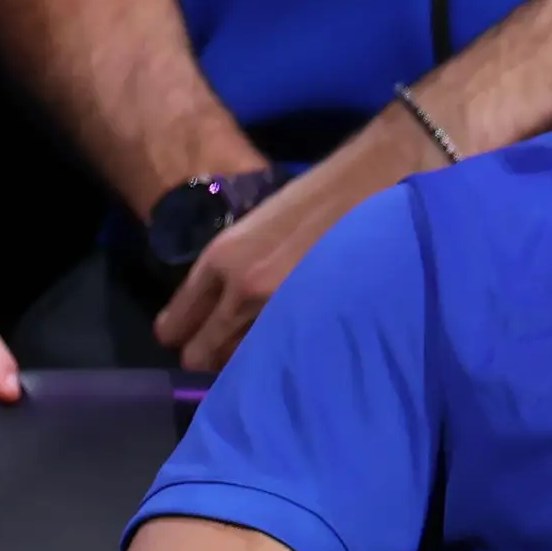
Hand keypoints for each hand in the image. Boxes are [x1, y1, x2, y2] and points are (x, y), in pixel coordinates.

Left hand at [151, 105, 441, 372]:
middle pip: (202, 356)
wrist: (375, 183)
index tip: (190, 342)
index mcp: (220, 259)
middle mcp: (241, 289)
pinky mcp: (316, 324)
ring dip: (246, 365)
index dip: (180, 337)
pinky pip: (282, 361)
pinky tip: (294, 353)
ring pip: (241, 367)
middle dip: (210, 360)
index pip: (176, 323)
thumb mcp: (255, 228)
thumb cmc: (319, 197)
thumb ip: (230, 270)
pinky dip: (281, 363)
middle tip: (228, 356)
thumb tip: (218, 309)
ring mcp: (279, 311)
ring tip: (265, 354)